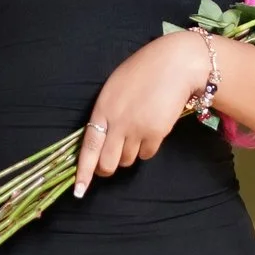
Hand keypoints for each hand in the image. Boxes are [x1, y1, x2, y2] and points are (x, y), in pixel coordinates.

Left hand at [75, 30, 212, 196]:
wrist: (175, 64)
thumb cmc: (143, 71)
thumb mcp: (115, 88)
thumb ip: (106, 112)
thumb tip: (102, 138)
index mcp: (102, 108)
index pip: (88, 146)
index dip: (83, 171)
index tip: (79, 191)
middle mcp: (117, 122)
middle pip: (107, 163)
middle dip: (107, 169)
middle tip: (110, 164)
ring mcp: (137, 129)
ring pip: (127, 160)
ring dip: (128, 154)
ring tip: (136, 132)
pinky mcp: (156, 134)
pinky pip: (147, 154)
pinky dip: (147, 149)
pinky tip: (151, 130)